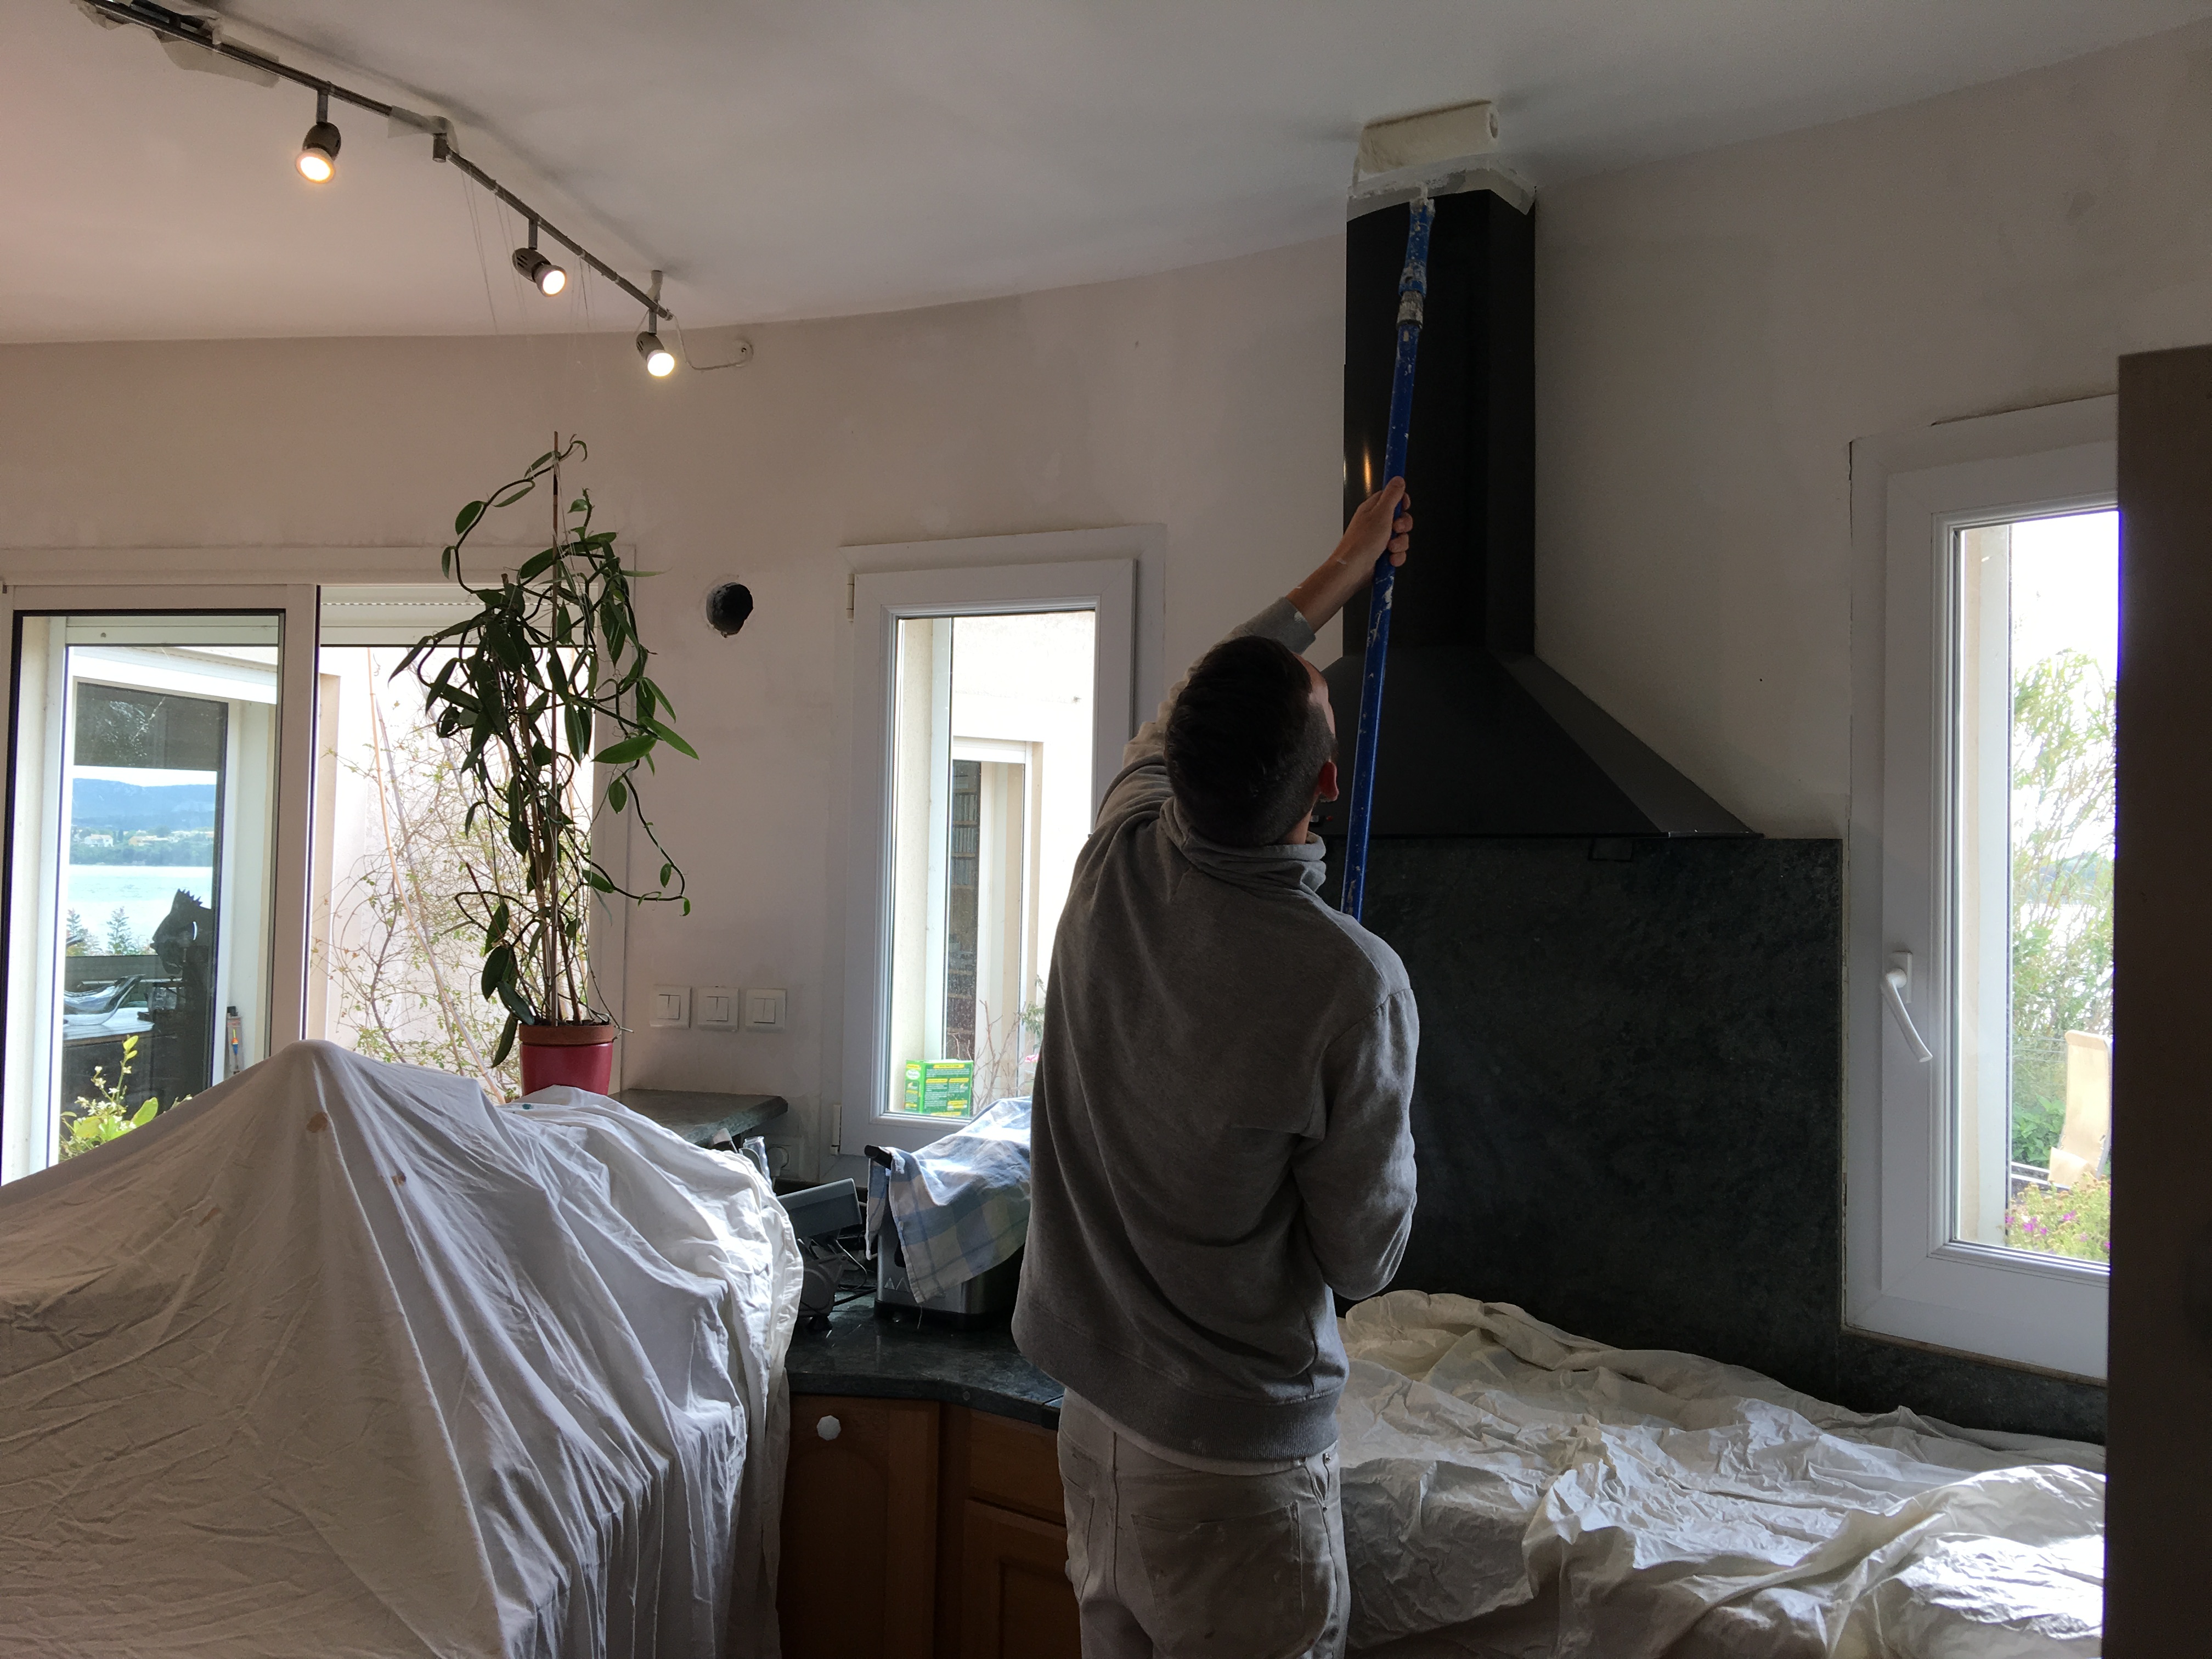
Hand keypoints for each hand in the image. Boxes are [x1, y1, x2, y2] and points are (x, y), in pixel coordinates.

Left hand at [1289, 479, 1411, 630]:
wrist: (1352, 571)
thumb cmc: (1360, 544)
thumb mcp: (1381, 514)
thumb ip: (1392, 496)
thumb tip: (1398, 479)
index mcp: (1373, 509)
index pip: (1392, 497)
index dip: (1401, 501)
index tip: (1404, 506)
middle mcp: (1376, 523)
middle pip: (1401, 518)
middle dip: (1403, 526)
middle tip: (1395, 529)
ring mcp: (1379, 539)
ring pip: (1402, 537)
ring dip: (1400, 544)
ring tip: (1389, 548)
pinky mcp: (1382, 554)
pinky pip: (1398, 552)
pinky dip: (1396, 557)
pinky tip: (1389, 560)